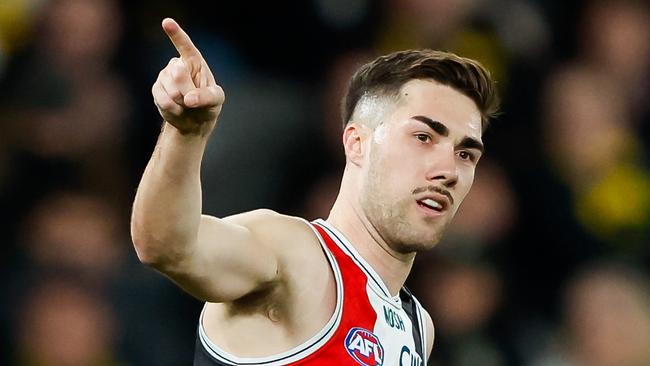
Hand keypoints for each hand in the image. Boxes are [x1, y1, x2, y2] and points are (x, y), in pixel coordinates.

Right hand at [152, 18, 224, 135]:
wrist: (194, 121)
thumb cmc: (208, 105)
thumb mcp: (216, 100)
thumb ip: (207, 97)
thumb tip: (189, 99)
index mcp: (194, 61)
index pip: (185, 45)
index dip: (176, 34)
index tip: (167, 22)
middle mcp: (177, 65)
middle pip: (179, 74)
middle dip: (188, 91)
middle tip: (194, 99)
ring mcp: (164, 77)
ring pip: (172, 90)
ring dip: (182, 103)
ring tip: (186, 104)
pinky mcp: (156, 89)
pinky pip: (164, 101)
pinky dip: (174, 110)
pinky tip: (178, 109)